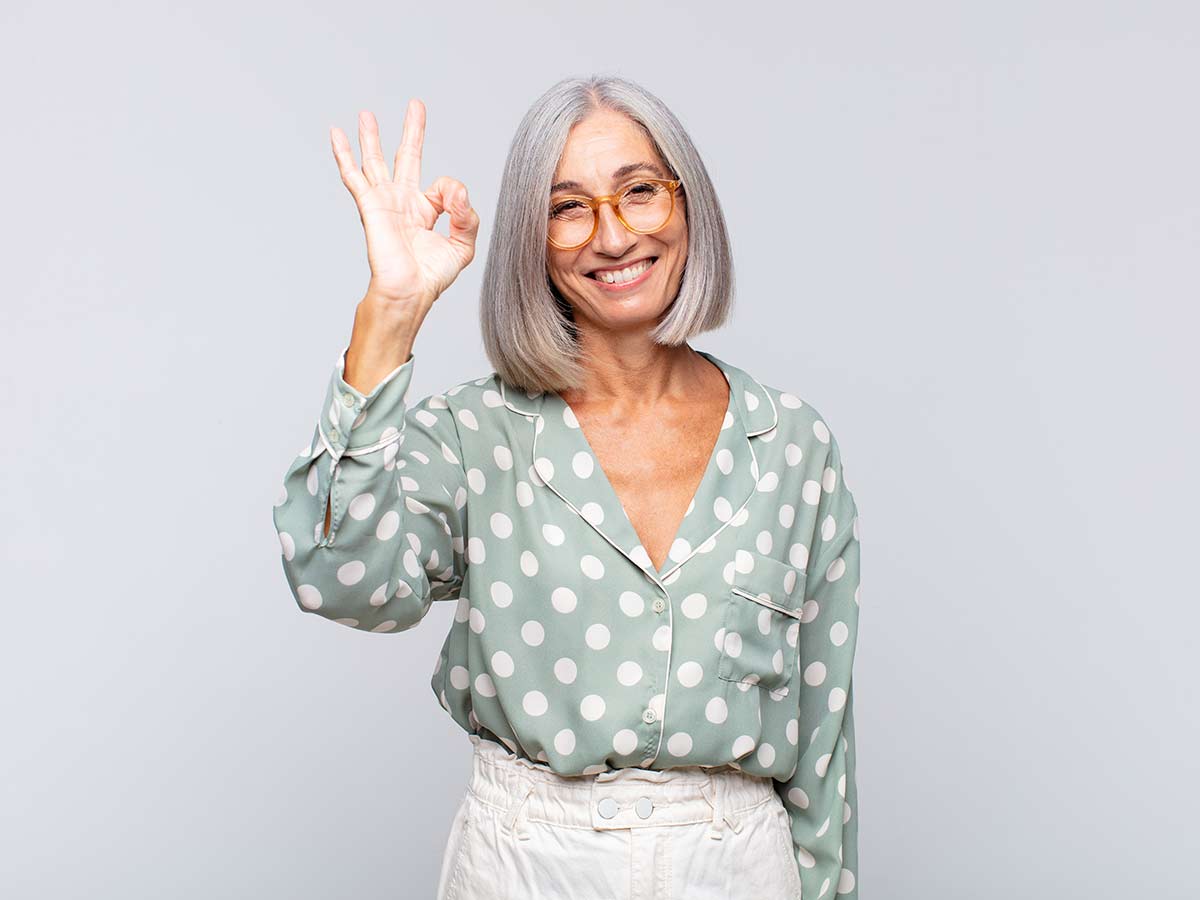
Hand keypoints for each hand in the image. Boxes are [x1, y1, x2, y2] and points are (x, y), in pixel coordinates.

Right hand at [330, 99, 479, 308]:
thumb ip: (467, 216)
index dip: (454, 192)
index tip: (456, 204)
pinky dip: (344, 154)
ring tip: (366, 114)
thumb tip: (457, 189)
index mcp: (425, 210)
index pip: (443, 185)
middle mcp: (403, 202)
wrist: (409, 291)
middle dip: (411, 131)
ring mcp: (384, 201)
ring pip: (375, 161)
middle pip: (406, 157)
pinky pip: (354, 175)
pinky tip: (336, 134)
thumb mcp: (462, 245)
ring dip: (371, 137)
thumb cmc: (431, 276)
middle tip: (415, 105)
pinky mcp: (370, 205)